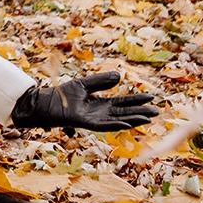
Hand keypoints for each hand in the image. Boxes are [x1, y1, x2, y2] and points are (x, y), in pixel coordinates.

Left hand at [11, 71, 159, 131]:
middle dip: (140, 111)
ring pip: (118, 120)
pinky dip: (117, 124)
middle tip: (157, 111)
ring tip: (148, 117)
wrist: (46, 103)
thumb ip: (101, 81)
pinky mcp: (87, 124)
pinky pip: (105, 125)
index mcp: (101, 104)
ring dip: (133, 119)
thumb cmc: (62, 95)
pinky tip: (128, 123)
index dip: (137, 100)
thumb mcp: (84, 84)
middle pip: (124, 112)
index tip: (151, 96)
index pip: (123, 102)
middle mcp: (101, 113)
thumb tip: (120, 76)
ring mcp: (95, 120)